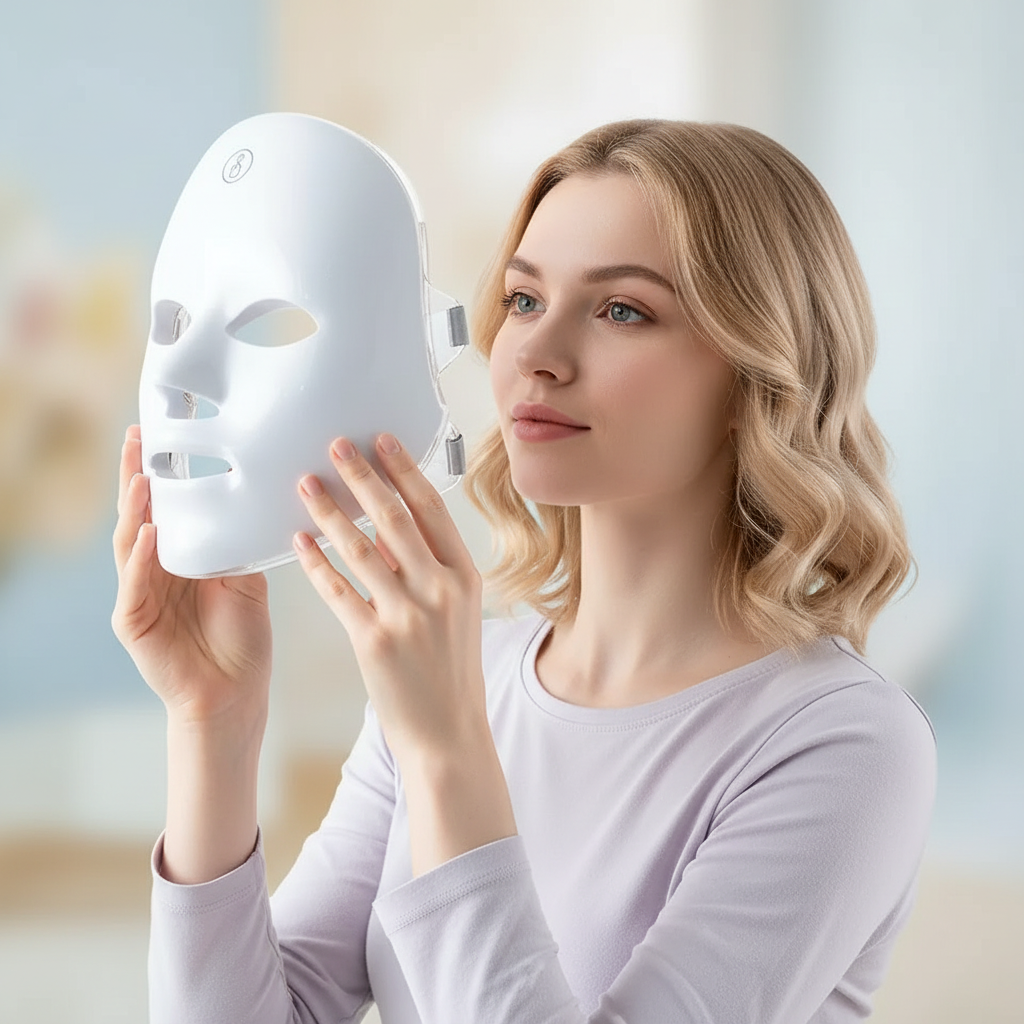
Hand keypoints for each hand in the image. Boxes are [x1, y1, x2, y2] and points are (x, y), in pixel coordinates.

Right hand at [111, 425, 271, 727]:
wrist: (235, 694)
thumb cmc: (240, 639)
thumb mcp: (245, 580)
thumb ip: (238, 544)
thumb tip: (254, 500)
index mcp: (177, 559)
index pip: (162, 507)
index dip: (156, 472)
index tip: (156, 433)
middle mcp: (152, 570)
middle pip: (137, 515)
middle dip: (134, 476)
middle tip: (135, 438)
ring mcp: (139, 595)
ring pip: (129, 543)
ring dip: (134, 510)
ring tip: (141, 478)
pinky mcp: (134, 622)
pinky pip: (133, 585)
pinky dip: (140, 558)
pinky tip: (148, 534)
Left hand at [292, 432, 485, 764]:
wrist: (447, 733)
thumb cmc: (450, 672)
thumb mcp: (455, 614)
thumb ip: (426, 570)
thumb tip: (386, 529)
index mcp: (465, 577)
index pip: (432, 510)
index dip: (405, 471)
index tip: (382, 441)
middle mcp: (440, 590)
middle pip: (394, 519)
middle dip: (362, 476)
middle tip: (335, 446)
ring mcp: (407, 616)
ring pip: (360, 548)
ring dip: (329, 511)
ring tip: (305, 484)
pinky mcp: (374, 642)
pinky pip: (336, 590)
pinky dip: (315, 562)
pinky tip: (298, 541)